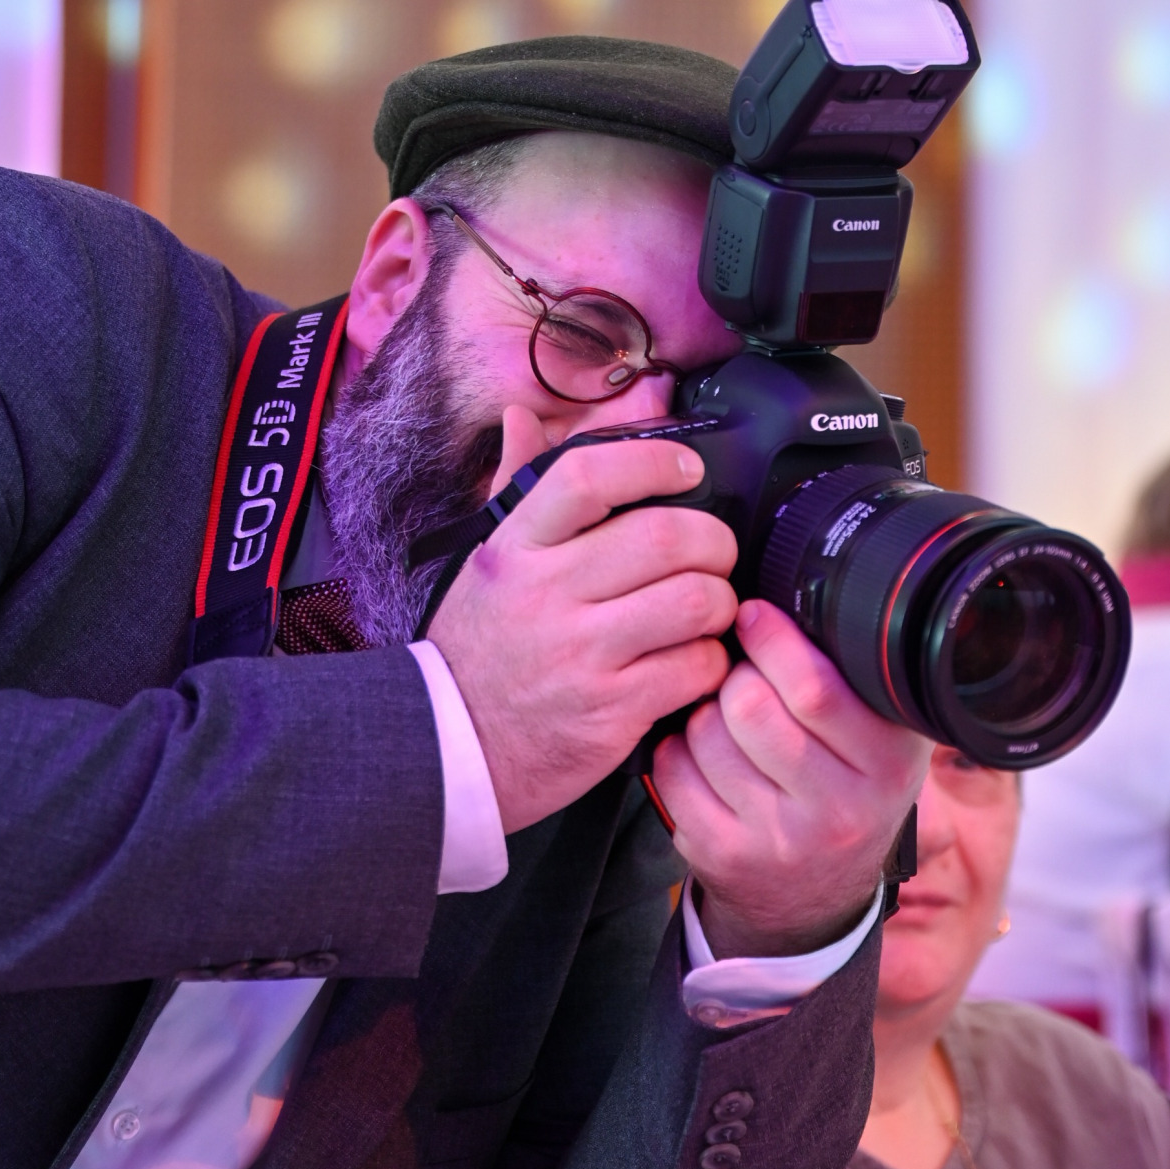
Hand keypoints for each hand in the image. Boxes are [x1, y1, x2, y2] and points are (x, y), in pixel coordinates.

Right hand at [428, 409, 737, 833]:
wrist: (449, 750)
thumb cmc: (477, 646)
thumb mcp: (485, 561)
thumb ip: (515, 484)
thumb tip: (522, 417)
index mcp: (516, 546)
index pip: (588, 476)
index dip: (653, 462)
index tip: (688, 470)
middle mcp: (548, 593)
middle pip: (665, 536)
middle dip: (713, 540)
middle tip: (715, 552)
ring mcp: (581, 655)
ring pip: (695, 601)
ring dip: (720, 602)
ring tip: (707, 609)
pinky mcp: (611, 712)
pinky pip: (695, 668)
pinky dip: (711, 661)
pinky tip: (694, 660)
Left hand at [651, 599, 931, 959]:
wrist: (816, 896)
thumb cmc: (845, 785)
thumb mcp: (882, 735)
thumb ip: (857, 674)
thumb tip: (802, 586)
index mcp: (886, 764)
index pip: (816, 688)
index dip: (773, 637)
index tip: (752, 612)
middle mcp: (838, 811)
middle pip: (751, 706)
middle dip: (735, 672)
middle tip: (740, 669)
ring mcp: (776, 841)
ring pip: (706, 733)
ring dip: (704, 709)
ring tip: (723, 714)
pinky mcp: (721, 856)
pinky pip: (673, 770)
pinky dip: (676, 747)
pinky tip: (700, 752)